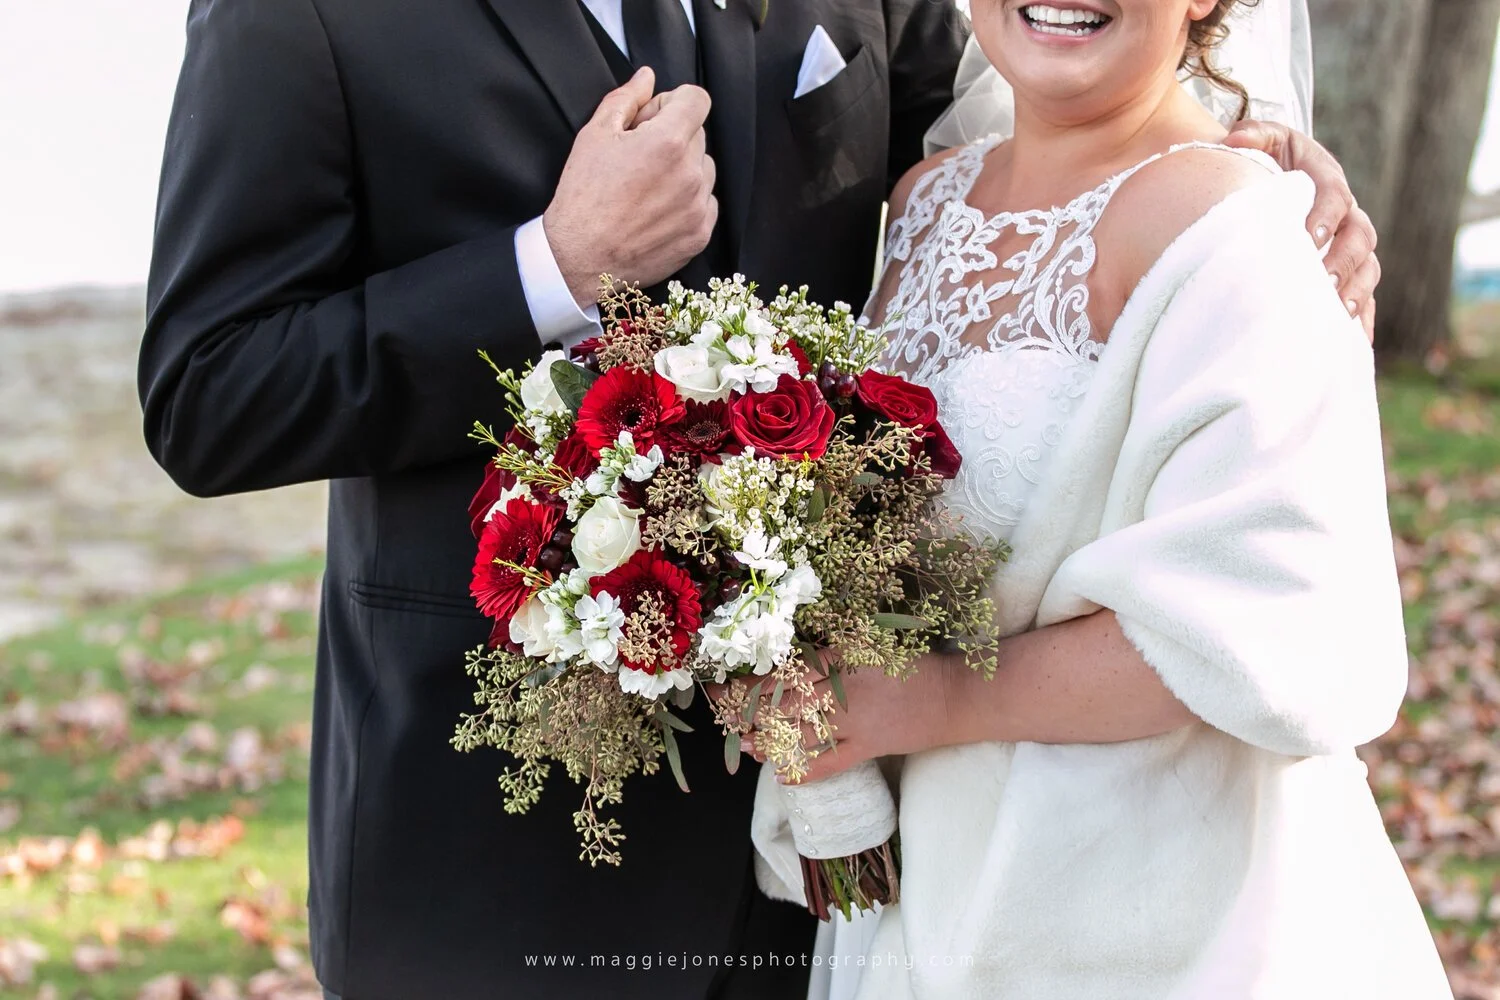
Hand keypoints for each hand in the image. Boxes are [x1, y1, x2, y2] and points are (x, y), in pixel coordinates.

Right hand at [543, 67, 717, 307]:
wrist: (580, 258)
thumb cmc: (582, 199)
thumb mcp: (594, 136)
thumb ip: (626, 100)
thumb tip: (646, 78)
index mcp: (667, 142)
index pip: (697, 99)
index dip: (674, 102)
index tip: (655, 117)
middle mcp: (690, 173)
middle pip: (698, 134)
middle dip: (672, 136)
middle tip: (638, 156)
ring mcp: (698, 206)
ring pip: (704, 169)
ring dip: (682, 169)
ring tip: (646, 187)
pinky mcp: (700, 234)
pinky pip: (706, 203)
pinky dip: (687, 201)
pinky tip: (656, 210)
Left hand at [709, 657, 952, 784]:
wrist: (955, 695)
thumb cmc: (912, 665)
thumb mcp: (870, 645)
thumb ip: (832, 652)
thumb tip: (788, 661)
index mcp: (842, 660)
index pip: (784, 670)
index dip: (752, 678)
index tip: (726, 681)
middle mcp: (843, 692)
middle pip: (783, 702)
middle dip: (747, 708)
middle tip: (721, 712)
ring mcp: (855, 724)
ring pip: (799, 733)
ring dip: (767, 740)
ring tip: (744, 743)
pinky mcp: (868, 749)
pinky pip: (830, 763)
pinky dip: (804, 770)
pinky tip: (782, 774)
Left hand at [1225, 120, 1378, 342]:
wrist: (1269, 178)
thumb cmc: (1262, 159)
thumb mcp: (1258, 139)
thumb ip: (1251, 135)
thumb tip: (1235, 139)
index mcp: (1326, 180)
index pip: (1335, 197)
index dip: (1327, 216)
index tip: (1310, 237)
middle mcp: (1346, 213)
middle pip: (1359, 238)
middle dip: (1344, 263)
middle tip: (1324, 285)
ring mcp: (1348, 243)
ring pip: (1367, 268)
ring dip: (1357, 291)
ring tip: (1340, 313)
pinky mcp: (1345, 269)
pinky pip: (1363, 294)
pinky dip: (1363, 317)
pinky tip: (1354, 342)